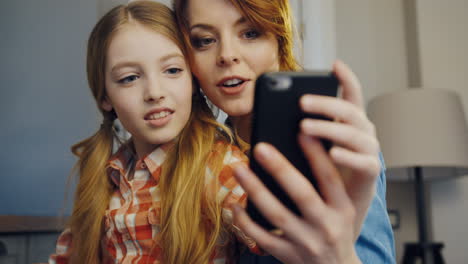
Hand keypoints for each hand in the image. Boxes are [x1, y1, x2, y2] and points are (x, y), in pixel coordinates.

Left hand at [232, 139, 360, 263]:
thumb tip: (302, 146)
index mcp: (342, 209)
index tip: (302, 131)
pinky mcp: (287, 255)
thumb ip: (326, 184)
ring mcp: (305, 242)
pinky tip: (234, 204)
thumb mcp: (341, 208)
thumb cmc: (336, 230)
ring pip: (276, 213)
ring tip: (238, 168)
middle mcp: (325, 225)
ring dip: (255, 189)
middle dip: (280, 169)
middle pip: (301, 194)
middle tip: (260, 147)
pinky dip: (245, 221)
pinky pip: (261, 237)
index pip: (330, 178)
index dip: (317, 155)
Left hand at [299, 60, 380, 234]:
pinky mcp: (371, 173)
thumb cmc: (322, 170)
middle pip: (349, 111)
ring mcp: (368, 151)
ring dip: (329, 128)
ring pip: (354, 134)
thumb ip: (300, 129)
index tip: (335, 64)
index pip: (352, 94)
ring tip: (304, 126)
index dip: (346, 78)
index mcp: (348, 122)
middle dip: (325, 104)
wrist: (339, 207)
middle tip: (301, 101)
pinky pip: (364, 162)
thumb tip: (271, 112)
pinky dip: (348, 156)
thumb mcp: (310, 146)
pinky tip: (332, 152)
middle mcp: (362, 132)